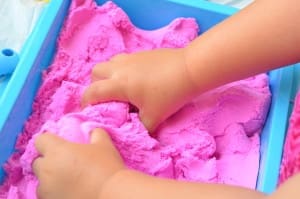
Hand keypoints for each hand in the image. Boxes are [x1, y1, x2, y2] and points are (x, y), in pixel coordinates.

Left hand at [33, 128, 124, 198]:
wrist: (111, 195)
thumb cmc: (106, 167)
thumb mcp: (104, 145)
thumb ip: (95, 133)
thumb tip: (92, 131)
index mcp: (57, 151)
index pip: (41, 140)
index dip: (49, 141)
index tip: (60, 145)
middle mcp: (46, 170)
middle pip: (38, 162)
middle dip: (48, 162)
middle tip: (66, 164)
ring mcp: (46, 189)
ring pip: (41, 181)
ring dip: (50, 179)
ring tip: (68, 181)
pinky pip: (47, 195)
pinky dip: (55, 193)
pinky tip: (70, 192)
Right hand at [82, 48, 196, 132]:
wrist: (189, 69)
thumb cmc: (170, 94)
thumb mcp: (154, 117)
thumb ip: (140, 127)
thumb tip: (135, 131)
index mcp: (118, 84)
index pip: (92, 92)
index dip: (86, 103)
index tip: (90, 111)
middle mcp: (119, 68)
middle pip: (95, 73)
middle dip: (95, 86)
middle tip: (106, 98)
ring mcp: (129, 58)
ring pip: (108, 63)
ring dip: (107, 75)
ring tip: (118, 87)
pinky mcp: (140, 53)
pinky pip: (122, 60)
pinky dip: (120, 69)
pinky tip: (134, 78)